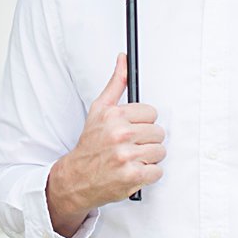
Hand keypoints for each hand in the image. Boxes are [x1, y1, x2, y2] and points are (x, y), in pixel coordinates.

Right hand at [46, 54, 165, 234]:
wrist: (77, 178)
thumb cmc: (90, 144)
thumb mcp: (99, 109)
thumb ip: (116, 83)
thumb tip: (123, 59)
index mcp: (114, 116)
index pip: (152, 113)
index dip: (143, 123)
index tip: (132, 130)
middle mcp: (120, 134)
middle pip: (158, 133)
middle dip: (147, 141)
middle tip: (131, 146)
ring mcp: (127, 156)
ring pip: (160, 151)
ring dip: (149, 158)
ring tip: (132, 159)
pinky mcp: (133, 176)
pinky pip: (157, 171)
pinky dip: (148, 174)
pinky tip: (133, 171)